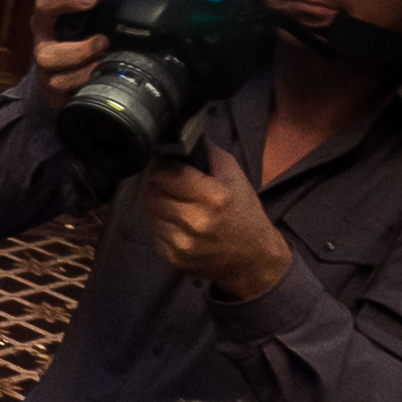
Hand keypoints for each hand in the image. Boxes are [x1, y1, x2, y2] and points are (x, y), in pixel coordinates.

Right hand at [29, 0, 145, 110]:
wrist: (64, 69)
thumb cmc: (81, 30)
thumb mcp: (96, 1)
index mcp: (49, 19)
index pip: (46, 4)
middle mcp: (43, 48)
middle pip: (45, 53)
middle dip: (76, 50)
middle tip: (103, 41)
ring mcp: (48, 75)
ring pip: (58, 79)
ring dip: (85, 72)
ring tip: (106, 63)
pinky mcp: (56, 96)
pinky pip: (67, 98)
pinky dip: (86, 89)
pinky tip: (102, 80)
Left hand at [143, 149, 290, 301]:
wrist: (251, 259)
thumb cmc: (244, 214)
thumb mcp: (235, 177)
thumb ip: (208, 154)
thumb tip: (179, 141)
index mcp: (214, 198)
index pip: (166, 175)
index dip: (162, 165)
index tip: (165, 162)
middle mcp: (195, 222)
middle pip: (153, 193)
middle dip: (158, 183)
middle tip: (168, 181)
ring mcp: (181, 243)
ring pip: (150, 212)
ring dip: (157, 203)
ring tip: (174, 200)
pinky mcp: (172, 258)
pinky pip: (154, 231)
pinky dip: (161, 223)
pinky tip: (176, 220)